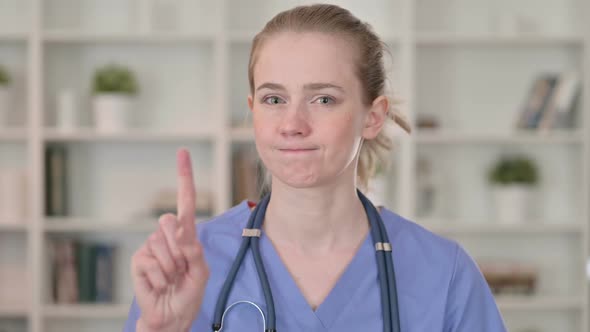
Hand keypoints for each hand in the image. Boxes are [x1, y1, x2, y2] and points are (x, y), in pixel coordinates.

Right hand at [131, 149, 209, 331]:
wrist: (171, 316)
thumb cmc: (188, 293)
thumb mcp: (200, 272)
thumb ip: (194, 250)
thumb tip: (181, 232)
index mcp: (186, 234)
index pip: (185, 201)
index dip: (184, 177)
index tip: (182, 153)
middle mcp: (168, 235)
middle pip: (171, 221)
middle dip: (180, 248)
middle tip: (181, 269)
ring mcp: (151, 246)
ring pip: (163, 244)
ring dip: (172, 267)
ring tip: (171, 278)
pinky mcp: (138, 259)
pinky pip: (151, 261)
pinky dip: (160, 277)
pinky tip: (159, 284)